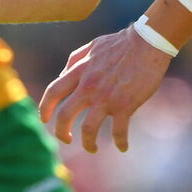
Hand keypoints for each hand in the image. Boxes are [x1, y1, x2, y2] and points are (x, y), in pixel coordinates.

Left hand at [39, 26, 171, 152]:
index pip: (52, 92)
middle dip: (61, 132)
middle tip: (66, 139)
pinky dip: (120, 142)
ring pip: (88, 130)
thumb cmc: (120, 44)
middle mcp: (88, 86)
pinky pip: (118, 131)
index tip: (44, 120)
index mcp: (79, 71)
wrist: (147, 43)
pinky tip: (123, 147)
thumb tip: (62, 76)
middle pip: (64, 116)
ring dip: (88, 144)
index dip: (44, 108)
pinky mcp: (125, 105)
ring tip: (91, 148)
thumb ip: (74, 61)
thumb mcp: (91, 47)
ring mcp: (106, 97)